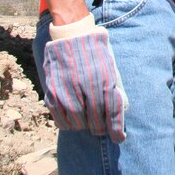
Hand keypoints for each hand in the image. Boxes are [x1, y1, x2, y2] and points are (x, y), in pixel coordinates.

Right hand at [43, 13, 127, 142]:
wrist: (72, 35)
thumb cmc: (96, 52)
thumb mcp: (111, 67)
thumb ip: (114, 89)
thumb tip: (121, 111)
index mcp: (104, 81)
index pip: (113, 114)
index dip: (117, 131)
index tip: (119, 139)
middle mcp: (86, 88)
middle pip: (95, 122)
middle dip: (100, 129)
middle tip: (101, 128)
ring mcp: (67, 91)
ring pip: (78, 124)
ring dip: (84, 125)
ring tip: (87, 120)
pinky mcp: (53, 92)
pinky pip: (60, 119)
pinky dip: (68, 124)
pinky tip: (73, 119)